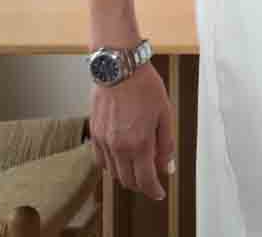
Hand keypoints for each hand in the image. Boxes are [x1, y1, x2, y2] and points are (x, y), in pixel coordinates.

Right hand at [89, 65, 176, 200]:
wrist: (119, 68)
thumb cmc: (145, 87)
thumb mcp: (165, 114)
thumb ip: (166, 144)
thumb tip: (167, 167)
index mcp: (139, 143)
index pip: (145, 180)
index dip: (154, 191)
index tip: (160, 193)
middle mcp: (118, 147)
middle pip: (128, 180)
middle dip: (142, 184)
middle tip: (152, 178)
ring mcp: (103, 141)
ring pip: (114, 173)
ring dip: (127, 175)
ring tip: (139, 165)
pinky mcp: (94, 133)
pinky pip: (100, 160)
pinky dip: (112, 165)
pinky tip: (121, 157)